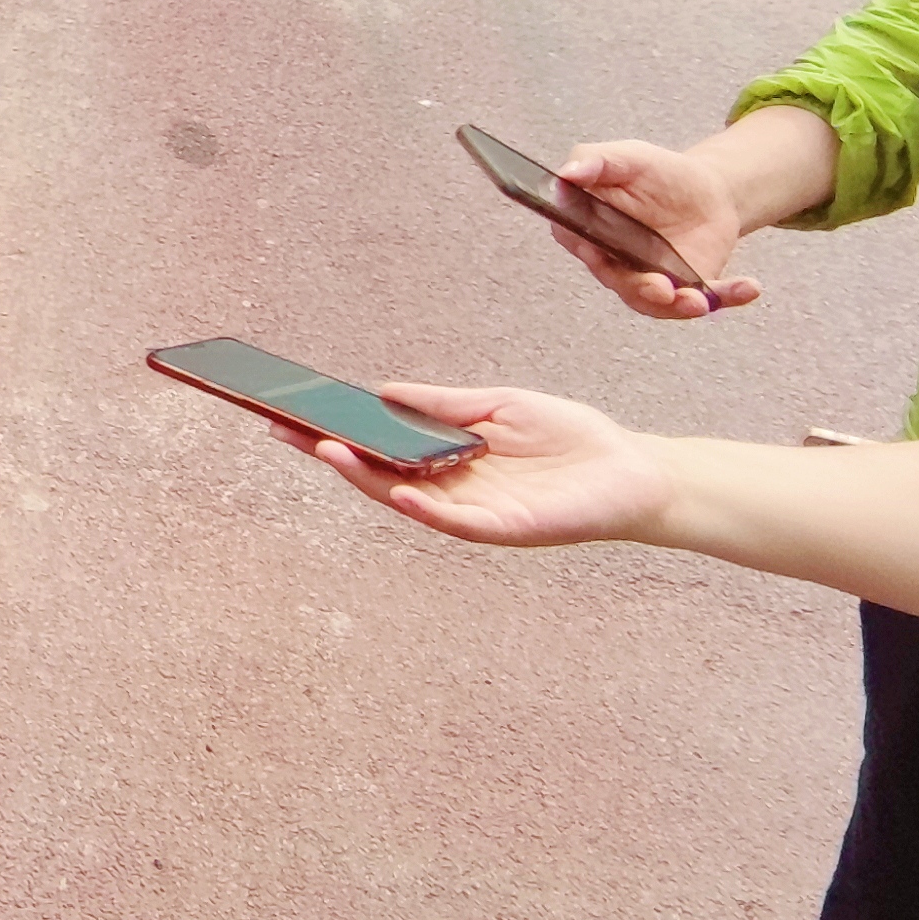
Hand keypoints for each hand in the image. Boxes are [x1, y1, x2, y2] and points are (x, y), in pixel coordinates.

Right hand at [282, 384, 676, 548]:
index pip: (380, 446)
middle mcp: (450, 490)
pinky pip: (453, 522)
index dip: (338, 431)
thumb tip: (383, 390)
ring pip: (404, 499)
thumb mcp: (496, 405)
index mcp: (446, 459)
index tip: (294, 412)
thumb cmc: (571, 439)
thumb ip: (442, 403)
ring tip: (327, 451)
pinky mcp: (503, 528)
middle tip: (285, 429)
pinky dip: (422, 508)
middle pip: (377, 473)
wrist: (633, 470)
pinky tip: (398, 491)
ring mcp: (473, 512)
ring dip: (364, 478)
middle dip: (330, 453)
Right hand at [552, 139, 759, 318]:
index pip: (576, 241)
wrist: (707, 190)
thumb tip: (566, 173)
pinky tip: (749, 287)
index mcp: (590, 228)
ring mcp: (650, 280)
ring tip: (701, 301)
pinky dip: (727, 297)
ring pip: (657, 303)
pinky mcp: (686, 288)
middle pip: (619, 282)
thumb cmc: (658, 173)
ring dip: (679, 307)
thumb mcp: (628, 156)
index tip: (598, 252)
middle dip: (641, 290)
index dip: (585, 250)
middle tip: (662, 289)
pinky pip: (705, 299)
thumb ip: (595, 159)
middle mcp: (615, 262)